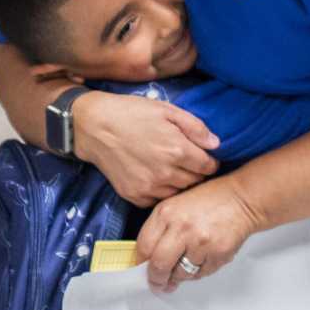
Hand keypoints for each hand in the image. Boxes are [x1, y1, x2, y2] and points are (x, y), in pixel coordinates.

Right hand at [71, 91, 221, 206]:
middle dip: (195, 173)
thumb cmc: (131, 113)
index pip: (209, 167)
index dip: (209, 160)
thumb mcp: (167, 110)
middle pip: (196, 182)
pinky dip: (160, 191)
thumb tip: (216, 145)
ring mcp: (149, 187)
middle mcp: (166, 174)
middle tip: (186, 162)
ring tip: (170, 169)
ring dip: (179, 183)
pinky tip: (153, 176)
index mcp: (178, 150)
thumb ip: (196, 127)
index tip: (202, 156)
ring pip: (178, 193)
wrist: (93, 126)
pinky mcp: (134, 196)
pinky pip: (158, 200)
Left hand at [140, 177, 265, 291]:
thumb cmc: (209, 200)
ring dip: (178, 277)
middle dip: (156, 279)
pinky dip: (197, 272)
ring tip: (180, 271)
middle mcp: (182, 228)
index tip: (142, 267)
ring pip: (181, 274)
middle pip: (159, 266)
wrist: (242, 199)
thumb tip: (148, 256)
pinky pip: (200, 274)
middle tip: (157, 283)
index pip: (144, 246)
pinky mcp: (218, 254)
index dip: (140, 262)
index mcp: (166, 213)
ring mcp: (201, 243)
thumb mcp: (175, 204)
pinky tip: (199, 261)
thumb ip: (160, 228)